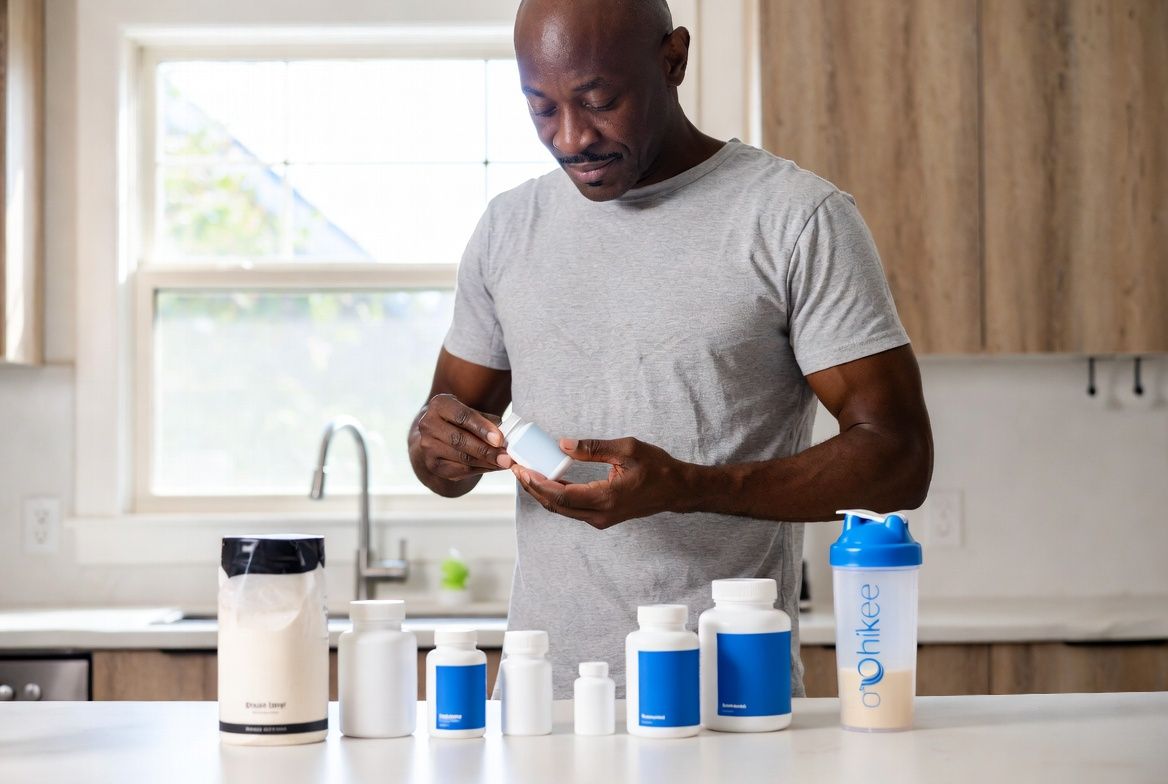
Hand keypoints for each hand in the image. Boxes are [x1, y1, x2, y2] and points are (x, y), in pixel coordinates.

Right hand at [411, 393, 512, 483]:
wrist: (438, 435)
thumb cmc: (461, 421)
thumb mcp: (471, 412)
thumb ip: (486, 421)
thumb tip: (505, 434)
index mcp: (439, 405)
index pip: (462, 416)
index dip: (482, 428)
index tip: (499, 439)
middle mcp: (428, 425)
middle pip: (460, 440)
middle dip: (487, 450)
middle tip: (506, 457)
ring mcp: (428, 447)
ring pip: (462, 458)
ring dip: (487, 462)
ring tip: (505, 463)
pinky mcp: (433, 465)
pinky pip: (461, 470)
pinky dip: (481, 469)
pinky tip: (494, 467)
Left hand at [513, 437, 691, 528]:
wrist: (677, 490)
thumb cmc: (657, 468)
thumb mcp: (628, 449)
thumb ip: (594, 448)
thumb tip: (563, 445)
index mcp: (605, 498)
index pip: (560, 496)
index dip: (537, 483)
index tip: (521, 468)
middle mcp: (600, 514)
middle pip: (556, 506)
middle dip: (533, 488)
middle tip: (516, 468)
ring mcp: (601, 519)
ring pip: (562, 510)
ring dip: (542, 493)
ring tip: (526, 473)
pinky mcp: (602, 517)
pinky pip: (571, 509)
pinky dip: (555, 496)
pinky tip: (547, 480)